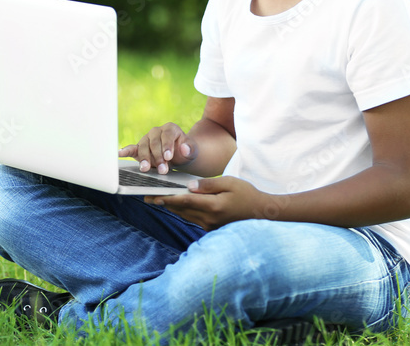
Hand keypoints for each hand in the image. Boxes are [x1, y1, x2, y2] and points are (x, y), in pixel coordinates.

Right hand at [118, 122, 196, 173]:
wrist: (178, 157)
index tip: (168, 157)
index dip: (167, 146)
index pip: (167, 135)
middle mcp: (157, 131)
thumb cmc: (185, 152)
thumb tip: (184, 148)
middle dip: (158, 157)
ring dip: (145, 158)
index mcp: (170, 128)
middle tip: (162, 170)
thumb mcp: (191, 151)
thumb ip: (190, 149)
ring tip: (146, 169)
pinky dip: (126, 151)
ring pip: (143, 146)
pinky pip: (132, 148)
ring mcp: (147, 139)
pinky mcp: (139, 148)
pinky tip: (120, 153)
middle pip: (155, 143)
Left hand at [148, 176, 273, 230]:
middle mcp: (209, 219)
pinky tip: (177, 205)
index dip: (167, 197)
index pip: (184, 201)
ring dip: (171, 207)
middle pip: (181, 209)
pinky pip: (193, 219)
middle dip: (164, 202)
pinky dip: (183, 211)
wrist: (262, 213)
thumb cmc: (247, 194)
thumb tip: (190, 186)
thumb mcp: (230, 183)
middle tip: (147, 196)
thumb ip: (209, 185)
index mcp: (213, 206)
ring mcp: (210, 225)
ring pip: (185, 215)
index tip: (153, 194)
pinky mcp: (211, 228)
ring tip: (157, 200)